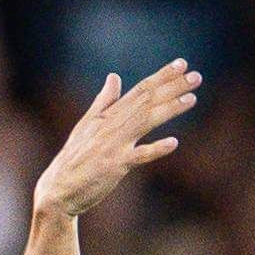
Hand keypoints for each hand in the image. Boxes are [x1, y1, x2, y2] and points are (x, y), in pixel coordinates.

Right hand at [34, 60, 201, 217]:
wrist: (59, 189)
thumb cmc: (75, 158)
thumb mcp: (87, 125)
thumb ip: (104, 101)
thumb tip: (114, 77)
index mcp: (107, 115)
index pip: (140, 90)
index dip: (162, 77)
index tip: (181, 65)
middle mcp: (112, 125)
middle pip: (147, 101)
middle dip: (172, 87)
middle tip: (196, 76)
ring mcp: (114, 145)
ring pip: (146, 121)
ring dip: (170, 109)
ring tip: (191, 98)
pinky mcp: (115, 166)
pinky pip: (139, 156)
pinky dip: (156, 149)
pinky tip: (173, 143)